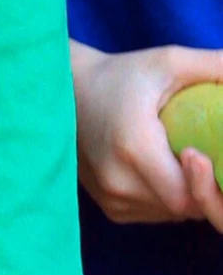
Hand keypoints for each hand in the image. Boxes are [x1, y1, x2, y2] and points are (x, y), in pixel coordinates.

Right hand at [72, 41, 222, 231]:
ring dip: (187, 196)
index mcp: (135, 147)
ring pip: (169, 214)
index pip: (188, 195)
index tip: (214, 155)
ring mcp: (109, 195)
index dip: (211, 183)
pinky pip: (151, 213)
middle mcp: (117, 180)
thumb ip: (217, 66)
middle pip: (183, 207)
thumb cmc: (122, 75)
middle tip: (214, 161)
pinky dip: (168, 200)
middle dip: (206, 190)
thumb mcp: (171, 61)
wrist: (67, 94)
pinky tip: (170, 174)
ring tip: (192, 165)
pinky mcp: (106, 204)